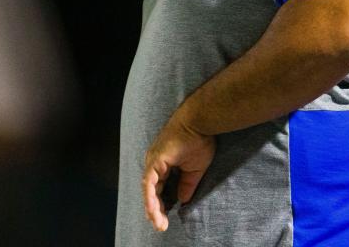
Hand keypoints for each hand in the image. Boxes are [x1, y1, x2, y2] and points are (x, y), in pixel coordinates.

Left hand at [142, 112, 215, 231]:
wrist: (199, 122)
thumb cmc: (199, 139)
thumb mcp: (195, 168)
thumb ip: (187, 184)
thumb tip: (182, 200)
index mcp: (164, 164)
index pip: (159, 188)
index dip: (162, 204)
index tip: (167, 218)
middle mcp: (155, 163)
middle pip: (152, 191)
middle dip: (156, 210)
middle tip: (161, 225)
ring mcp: (153, 162)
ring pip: (148, 190)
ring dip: (152, 208)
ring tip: (158, 223)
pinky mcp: (155, 161)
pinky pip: (149, 183)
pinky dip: (150, 198)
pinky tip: (153, 211)